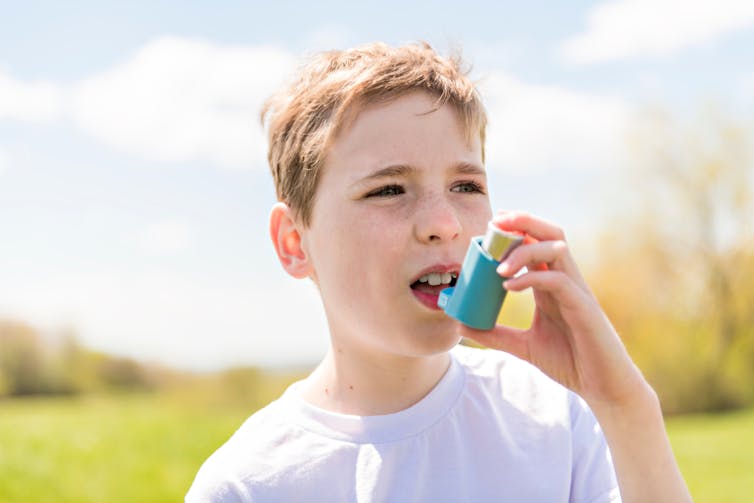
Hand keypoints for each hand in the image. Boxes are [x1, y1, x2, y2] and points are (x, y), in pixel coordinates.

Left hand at [459, 211, 646, 408]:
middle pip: (549, 233)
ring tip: (498, 266)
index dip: (515, 231)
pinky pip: (557, 280)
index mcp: (551, 284)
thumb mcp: (524, 346)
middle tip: (495, 223)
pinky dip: (532, 277)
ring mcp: (576, 290)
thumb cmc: (570, 361)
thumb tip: (462, 326)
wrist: (601, 386)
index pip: (535, 244)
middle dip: (523, 221)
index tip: (489, 227)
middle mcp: (565, 280)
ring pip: (556, 248)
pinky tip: (509, 286)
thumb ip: (496, 334)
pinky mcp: (583, 306)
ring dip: (524, 249)